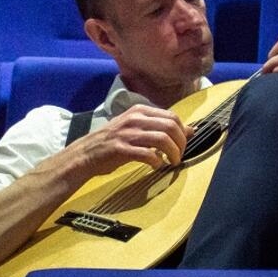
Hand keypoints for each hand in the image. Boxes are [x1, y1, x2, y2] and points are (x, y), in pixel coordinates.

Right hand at [70, 104, 187, 178]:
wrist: (85, 153)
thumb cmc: (112, 142)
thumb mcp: (137, 128)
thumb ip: (161, 127)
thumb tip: (191, 129)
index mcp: (139, 110)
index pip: (172, 116)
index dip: (183, 132)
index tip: (183, 145)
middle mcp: (134, 118)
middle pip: (170, 126)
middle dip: (181, 143)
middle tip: (179, 156)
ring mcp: (127, 133)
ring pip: (162, 139)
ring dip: (173, 153)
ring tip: (173, 162)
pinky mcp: (121, 149)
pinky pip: (147, 154)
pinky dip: (157, 162)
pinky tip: (156, 166)